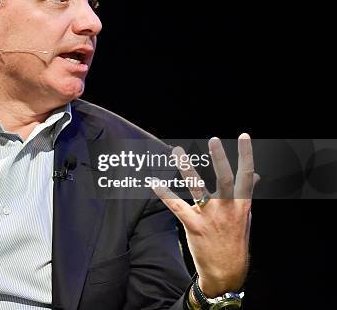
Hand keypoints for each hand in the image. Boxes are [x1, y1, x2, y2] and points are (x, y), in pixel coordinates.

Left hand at [151, 133, 259, 297]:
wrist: (226, 272)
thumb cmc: (235, 240)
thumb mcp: (245, 217)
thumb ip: (246, 194)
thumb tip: (255, 175)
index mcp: (242, 205)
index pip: (246, 176)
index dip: (246, 155)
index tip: (245, 137)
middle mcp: (227, 208)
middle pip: (224, 179)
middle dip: (219, 158)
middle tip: (213, 139)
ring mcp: (210, 216)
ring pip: (197, 188)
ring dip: (186, 168)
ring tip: (177, 151)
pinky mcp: (193, 225)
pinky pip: (176, 206)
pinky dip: (164, 193)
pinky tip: (154, 182)